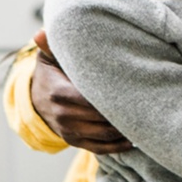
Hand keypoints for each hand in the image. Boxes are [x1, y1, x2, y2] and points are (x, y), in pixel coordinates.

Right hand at [31, 30, 132, 154]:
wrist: (35, 100)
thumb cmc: (50, 73)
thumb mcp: (49, 58)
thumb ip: (51, 46)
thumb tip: (41, 32)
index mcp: (59, 93)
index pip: (92, 99)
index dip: (114, 96)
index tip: (135, 88)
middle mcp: (64, 115)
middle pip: (102, 117)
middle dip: (124, 111)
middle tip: (146, 102)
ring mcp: (69, 131)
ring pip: (105, 134)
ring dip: (125, 129)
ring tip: (144, 118)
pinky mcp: (75, 141)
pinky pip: (100, 148)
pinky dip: (118, 146)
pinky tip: (133, 138)